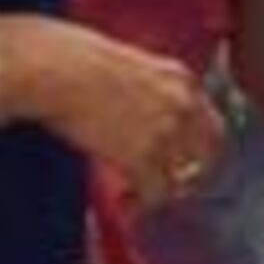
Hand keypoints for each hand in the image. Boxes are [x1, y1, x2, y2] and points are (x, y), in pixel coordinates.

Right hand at [10, 14, 218, 211]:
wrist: (53, 69)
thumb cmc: (71, 59)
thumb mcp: (127, 65)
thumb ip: (145, 89)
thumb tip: (136, 113)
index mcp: (181, 78)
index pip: (210, 121)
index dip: (196, 147)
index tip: (182, 161)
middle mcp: (184, 104)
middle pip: (208, 153)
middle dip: (190, 174)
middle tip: (167, 186)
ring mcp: (167, 130)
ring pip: (181, 178)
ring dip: (161, 192)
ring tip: (137, 199)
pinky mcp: (142, 155)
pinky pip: (155, 192)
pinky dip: (142, 204)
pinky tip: (126, 204)